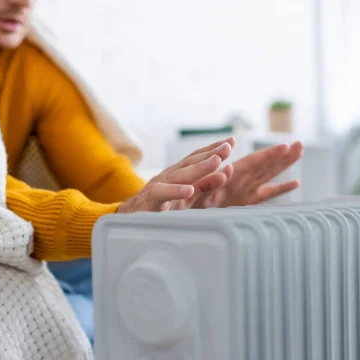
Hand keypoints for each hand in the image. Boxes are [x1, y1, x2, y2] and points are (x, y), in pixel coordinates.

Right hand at [117, 137, 236, 212]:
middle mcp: (169, 175)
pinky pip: (162, 193)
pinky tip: (189, 190)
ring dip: (198, 167)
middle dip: (210, 153)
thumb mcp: (186, 196)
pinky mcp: (149, 200)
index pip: (197, 158)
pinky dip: (175, 191)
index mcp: (178, 173)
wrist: (128, 218)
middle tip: (227, 146)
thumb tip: (226, 172)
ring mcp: (158, 185)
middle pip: (191, 161)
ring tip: (215, 162)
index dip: (213, 149)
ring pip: (179, 174)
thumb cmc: (159, 206)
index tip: (231, 141)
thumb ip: (205, 185)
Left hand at [192, 141, 303, 207]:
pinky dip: (280, 189)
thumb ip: (210, 182)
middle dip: (282, 156)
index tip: (285, 146)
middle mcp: (239, 180)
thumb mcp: (195, 190)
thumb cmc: (182, 198)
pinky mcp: (244, 202)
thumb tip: (228, 169)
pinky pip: (266, 195)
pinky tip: (295, 182)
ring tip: (300, 152)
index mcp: (227, 176)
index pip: (253, 162)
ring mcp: (244, 190)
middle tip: (301, 145)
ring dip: (283, 165)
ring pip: (268, 174)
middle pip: (265, 165)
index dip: (269, 155)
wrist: (176, 208)